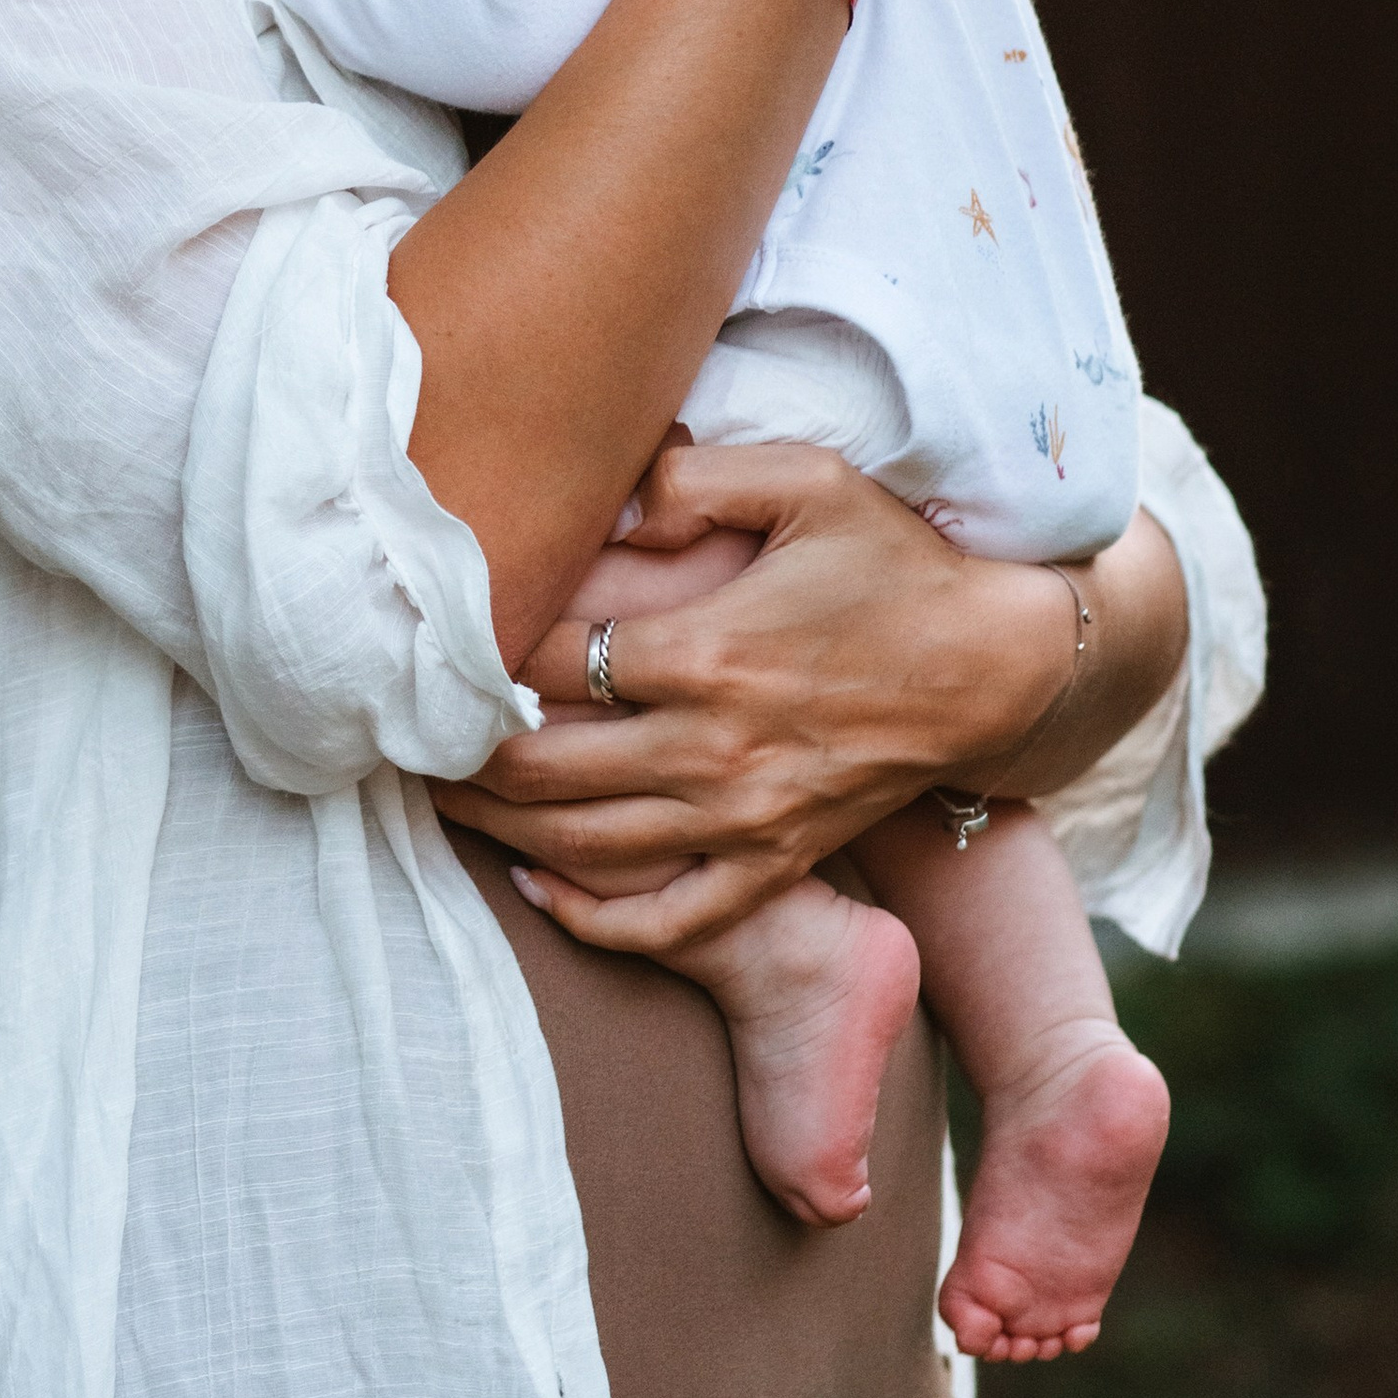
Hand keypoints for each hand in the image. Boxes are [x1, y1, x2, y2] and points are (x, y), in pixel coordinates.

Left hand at [429, 438, 1078, 945]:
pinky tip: (536, 889)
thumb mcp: (808, 482)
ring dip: (501, 831)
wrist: (996, 667)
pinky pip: (672, 919)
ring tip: (438, 799)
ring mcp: (746, 819)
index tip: (429, 639)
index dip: (479, 655)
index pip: (552, 664)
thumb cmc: (893, 563)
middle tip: (401, 732)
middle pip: (548, 769)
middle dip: (462, 754)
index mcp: (710, 652)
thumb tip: (616, 490)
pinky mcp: (776, 862)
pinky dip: (595, 918)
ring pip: (590, 847)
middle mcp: (716, 748)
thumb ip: (699, 478)